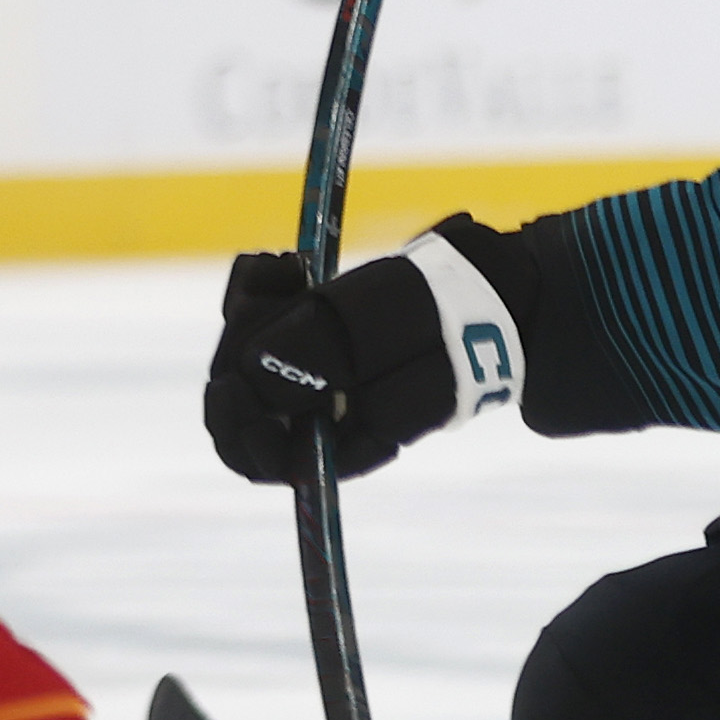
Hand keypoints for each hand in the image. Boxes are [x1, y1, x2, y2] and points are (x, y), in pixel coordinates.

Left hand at [201, 237, 520, 484]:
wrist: (483, 286)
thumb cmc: (448, 320)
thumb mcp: (392, 339)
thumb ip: (322, 356)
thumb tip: (246, 373)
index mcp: (337, 439)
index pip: (258, 455)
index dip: (236, 426)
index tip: (236, 382)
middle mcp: (315, 412)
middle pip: (239, 396)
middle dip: (243, 343)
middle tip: (273, 298)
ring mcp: (307, 370)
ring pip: (240, 351)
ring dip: (249, 306)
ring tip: (289, 270)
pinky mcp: (305, 328)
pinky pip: (252, 314)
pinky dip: (255, 284)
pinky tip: (285, 264)